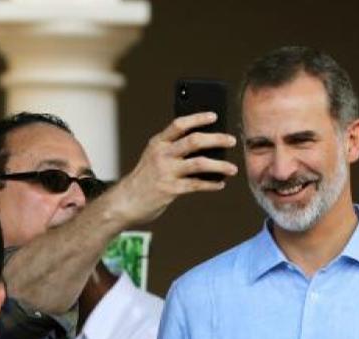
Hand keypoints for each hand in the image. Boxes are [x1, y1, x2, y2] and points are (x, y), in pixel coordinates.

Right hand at [107, 113, 237, 224]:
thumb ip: (173, 150)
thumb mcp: (154, 157)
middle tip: (232, 140)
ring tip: (232, 168)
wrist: (126, 202)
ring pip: (200, 163)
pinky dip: (211, 184)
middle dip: (216, 139)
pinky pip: (197, 185)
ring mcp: (166, 172)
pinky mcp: (171, 189)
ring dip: (220, 165)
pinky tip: (220, 184)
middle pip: (194, 141)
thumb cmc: (145, 178)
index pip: (179, 124)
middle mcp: (162, 155)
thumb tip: (206, 147)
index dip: (198, 118)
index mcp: (157, 143)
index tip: (214, 116)